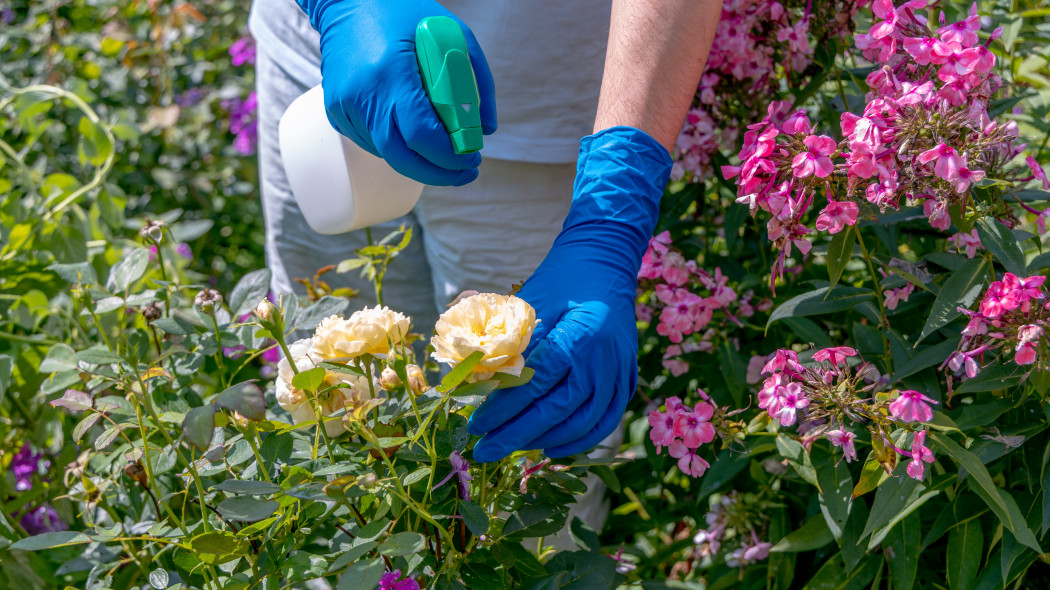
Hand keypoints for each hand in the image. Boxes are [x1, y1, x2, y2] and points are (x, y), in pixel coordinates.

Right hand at [296, 0, 496, 185]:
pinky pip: (372, 142)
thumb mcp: (453, 33)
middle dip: (438, 173)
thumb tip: (486, 129)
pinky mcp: (336, 110)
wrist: (346, 2)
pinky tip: (414, 136)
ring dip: (419, 161)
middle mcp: (364, 94)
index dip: (449, 157)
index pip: (422, 135)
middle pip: (402, 157)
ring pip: (387, 153)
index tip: (472, 160)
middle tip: (463, 172)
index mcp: (392, 72)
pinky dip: (397, 146)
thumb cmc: (403, 12)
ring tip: (444, 152)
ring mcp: (345, 105)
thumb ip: (477, 80)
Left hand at [467, 127, 672, 461]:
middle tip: (484, 450)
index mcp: (579, 334)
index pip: (536, 383)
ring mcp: (619, 371)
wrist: (606, 260)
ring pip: (581, 422)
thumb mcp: (530, 304)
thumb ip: (511, 345)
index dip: (504, 409)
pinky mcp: (627, 378)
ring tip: (512, 448)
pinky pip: (605, 420)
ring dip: (544, 441)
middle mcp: (604, 358)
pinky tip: (552, 448)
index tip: (476, 425)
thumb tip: (477, 386)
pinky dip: (579, 439)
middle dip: (516, 435)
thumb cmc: (562, 279)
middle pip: (557, 410)